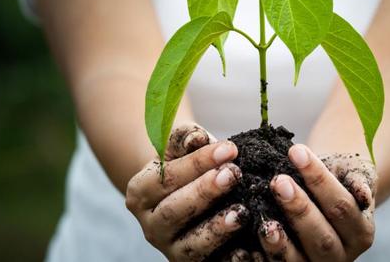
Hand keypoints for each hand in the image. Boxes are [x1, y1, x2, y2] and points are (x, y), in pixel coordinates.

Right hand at [126, 123, 248, 260]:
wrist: (187, 194)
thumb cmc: (186, 166)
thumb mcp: (180, 148)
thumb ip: (186, 138)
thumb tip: (198, 138)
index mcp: (140, 193)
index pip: (166, 177)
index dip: (198, 163)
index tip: (230, 149)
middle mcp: (151, 226)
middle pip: (175, 211)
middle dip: (205, 192)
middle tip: (234, 174)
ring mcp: (170, 249)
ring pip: (191, 244)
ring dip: (218, 229)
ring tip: (242, 211)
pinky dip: (230, 257)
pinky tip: (249, 247)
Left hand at [258, 145, 376, 260]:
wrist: (321, 194)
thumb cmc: (335, 178)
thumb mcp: (350, 173)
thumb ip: (356, 179)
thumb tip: (362, 192)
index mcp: (360, 231)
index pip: (341, 207)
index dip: (319, 180)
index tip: (296, 151)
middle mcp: (342, 255)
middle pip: (322, 238)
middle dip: (299, 209)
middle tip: (278, 181)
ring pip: (298, 261)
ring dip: (279, 242)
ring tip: (264, 220)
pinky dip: (257, 258)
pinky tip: (242, 246)